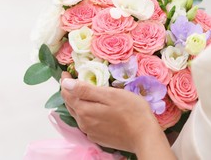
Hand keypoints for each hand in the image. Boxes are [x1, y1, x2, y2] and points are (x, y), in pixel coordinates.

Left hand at [60, 72, 175, 158]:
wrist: (144, 136)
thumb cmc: (131, 110)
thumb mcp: (110, 95)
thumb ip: (86, 90)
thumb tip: (66, 83)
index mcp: (84, 110)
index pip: (67, 94)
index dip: (66, 81)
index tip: (67, 72)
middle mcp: (83, 123)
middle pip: (71, 104)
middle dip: (70, 92)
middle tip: (73, 80)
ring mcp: (91, 132)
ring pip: (79, 114)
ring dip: (78, 103)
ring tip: (83, 93)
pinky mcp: (98, 138)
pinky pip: (87, 123)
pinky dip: (86, 113)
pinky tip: (94, 110)